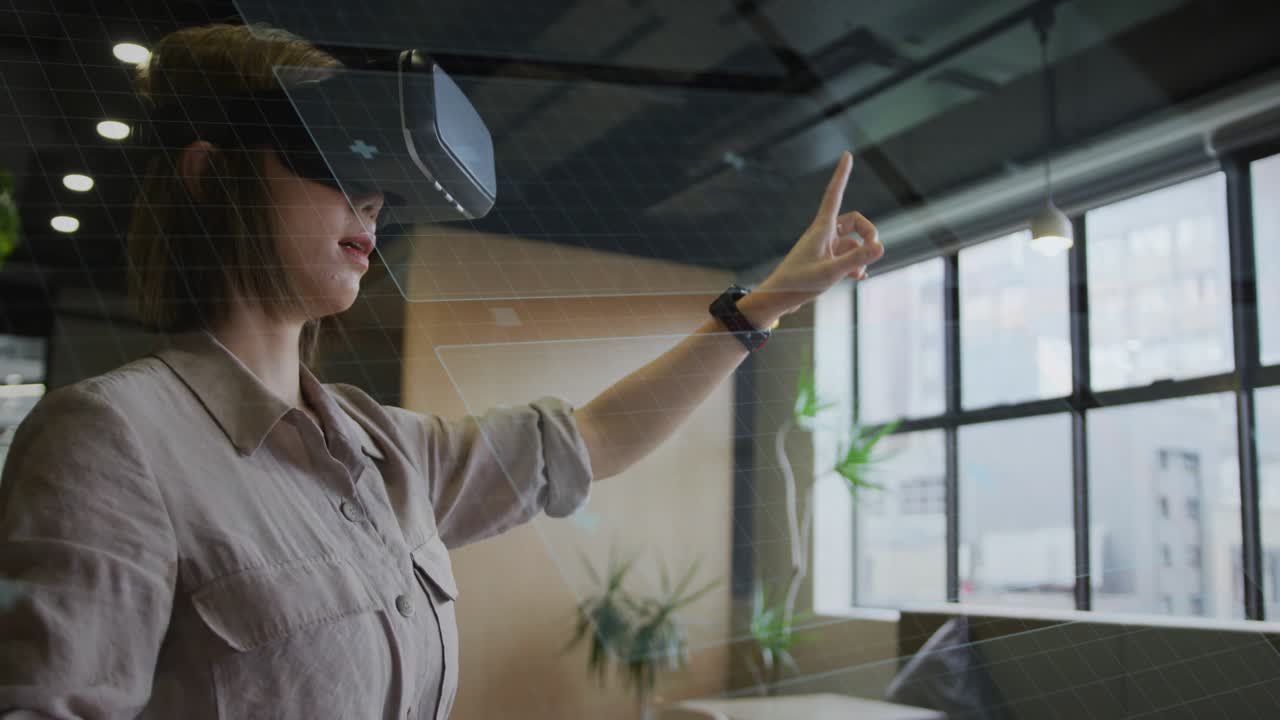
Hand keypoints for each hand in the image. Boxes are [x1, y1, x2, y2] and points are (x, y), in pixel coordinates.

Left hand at [746, 151, 883, 322]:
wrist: (777, 299)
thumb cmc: (798, 284)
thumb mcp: (831, 273)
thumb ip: (857, 260)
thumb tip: (881, 246)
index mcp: (821, 229)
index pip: (834, 194)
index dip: (841, 175)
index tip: (847, 155)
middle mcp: (823, 234)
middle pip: (854, 221)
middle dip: (868, 232)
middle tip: (875, 249)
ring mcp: (824, 248)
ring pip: (852, 243)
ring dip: (862, 255)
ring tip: (860, 274)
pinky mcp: (824, 261)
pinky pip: (847, 256)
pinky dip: (856, 265)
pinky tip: (859, 278)